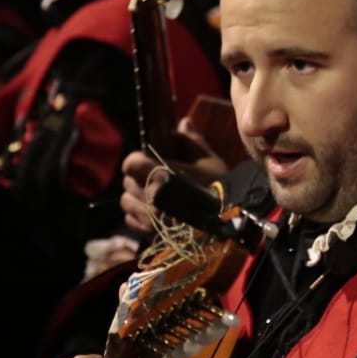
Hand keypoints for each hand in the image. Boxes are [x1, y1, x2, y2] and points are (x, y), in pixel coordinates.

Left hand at [119, 117, 229, 233]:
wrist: (229, 228)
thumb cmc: (220, 192)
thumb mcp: (210, 163)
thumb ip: (193, 141)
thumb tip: (183, 121)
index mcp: (164, 175)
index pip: (131, 162)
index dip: (137, 160)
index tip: (146, 161)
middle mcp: (151, 198)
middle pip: (127, 181)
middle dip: (138, 178)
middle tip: (154, 179)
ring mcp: (148, 220)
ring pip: (126, 201)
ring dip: (136, 198)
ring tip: (154, 197)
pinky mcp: (148, 236)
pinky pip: (131, 220)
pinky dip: (139, 216)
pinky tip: (155, 215)